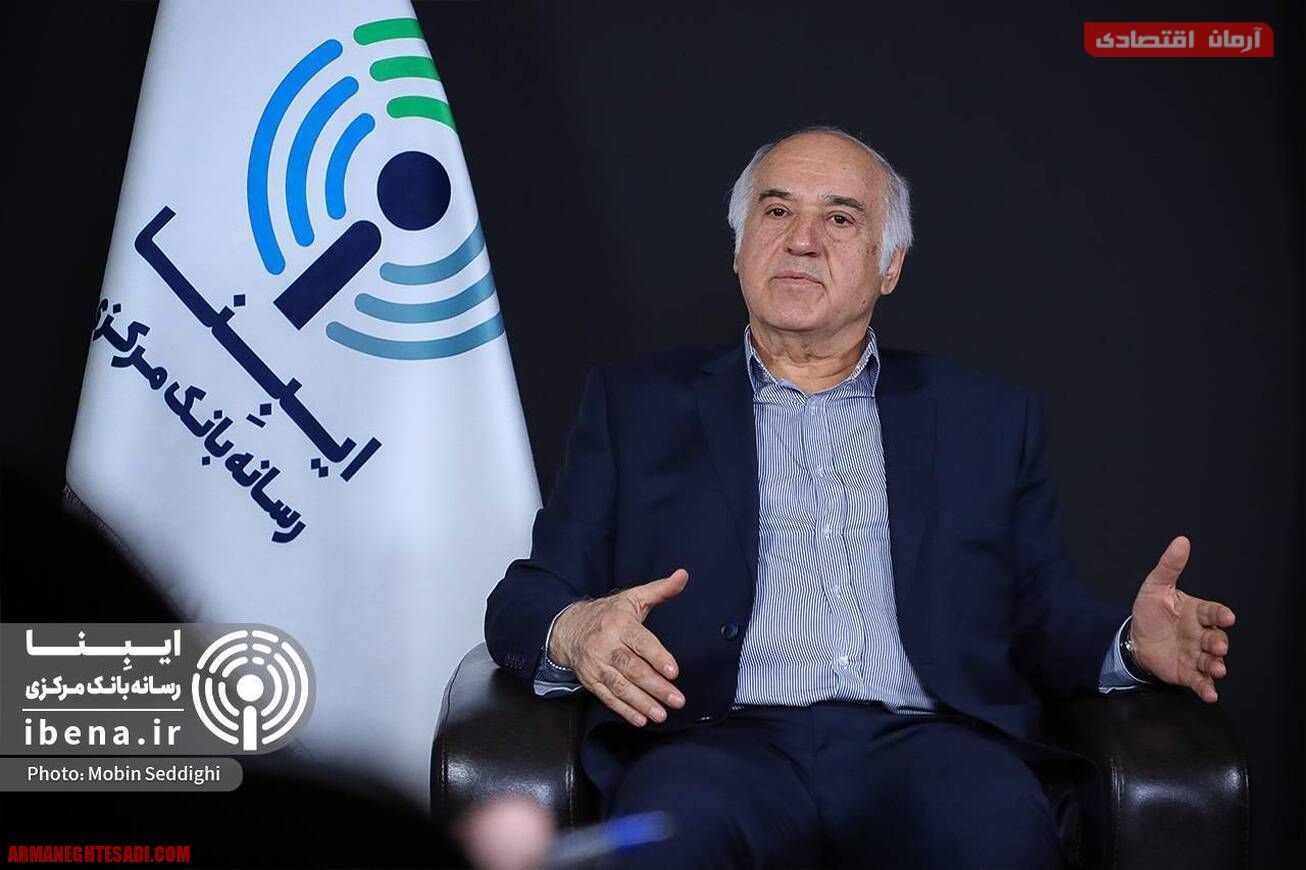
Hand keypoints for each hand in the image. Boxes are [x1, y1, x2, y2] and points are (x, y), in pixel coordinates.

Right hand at [549, 568, 687, 726]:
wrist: (568, 628)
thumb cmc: (608, 613)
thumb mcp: (632, 598)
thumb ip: (660, 590)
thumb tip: (683, 576)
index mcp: (619, 623)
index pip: (640, 642)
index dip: (657, 657)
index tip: (674, 671)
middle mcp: (606, 645)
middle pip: (632, 668)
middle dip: (656, 686)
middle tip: (677, 700)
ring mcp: (596, 665)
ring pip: (620, 686)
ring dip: (642, 703)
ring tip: (661, 714)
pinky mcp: (591, 680)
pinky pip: (608, 697)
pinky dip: (624, 710)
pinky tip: (640, 719)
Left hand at [1130, 536, 1235, 701]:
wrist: (1134, 639)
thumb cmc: (1150, 611)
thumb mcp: (1155, 587)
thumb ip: (1169, 567)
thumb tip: (1181, 541)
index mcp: (1196, 612)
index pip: (1212, 612)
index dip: (1220, 614)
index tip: (1227, 616)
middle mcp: (1201, 634)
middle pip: (1216, 638)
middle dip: (1219, 643)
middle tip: (1218, 647)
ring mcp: (1196, 654)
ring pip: (1212, 661)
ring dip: (1216, 666)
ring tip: (1217, 669)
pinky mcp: (1188, 673)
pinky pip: (1200, 681)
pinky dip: (1206, 688)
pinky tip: (1210, 693)